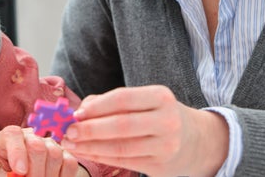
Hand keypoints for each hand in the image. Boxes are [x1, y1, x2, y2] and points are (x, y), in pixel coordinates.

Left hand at [0, 125, 80, 176]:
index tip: (19, 171)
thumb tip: (19, 173)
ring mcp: (49, 144)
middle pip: (37, 145)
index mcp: (7, 140)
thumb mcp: (1, 176)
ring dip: (47, 176)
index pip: (12, 134)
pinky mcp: (65, 154)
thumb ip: (4, 174)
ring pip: (54, 155)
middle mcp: (29, 137)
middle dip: (34, 171)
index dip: (17, 151)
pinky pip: (69, 163)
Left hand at [60, 85, 227, 176]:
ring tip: (71, 143)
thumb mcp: (145, 101)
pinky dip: (102, 156)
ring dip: (91, 146)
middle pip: (122, 125)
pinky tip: (87, 152)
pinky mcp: (160, 166)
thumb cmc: (159, 115)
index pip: (123, 99)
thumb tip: (81, 110)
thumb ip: (113, 102)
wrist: (196, 141)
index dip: (97, 106)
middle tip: (68, 131)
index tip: (76, 112)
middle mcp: (167, 121)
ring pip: (121, 147)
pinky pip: (124, 161)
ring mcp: (165, 146)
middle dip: (90, 129)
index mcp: (161, 97)